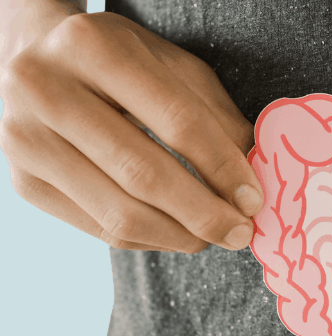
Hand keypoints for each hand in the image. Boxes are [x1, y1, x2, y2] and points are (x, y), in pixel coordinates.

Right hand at [0, 11, 262, 252]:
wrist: (38, 64)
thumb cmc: (121, 64)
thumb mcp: (174, 68)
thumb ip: (216, 116)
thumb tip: (252, 178)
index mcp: (92, 46)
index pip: (176, 120)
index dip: (222, 166)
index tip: (254, 200)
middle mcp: (45, 90)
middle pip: (143, 174)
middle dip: (204, 214)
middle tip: (241, 233)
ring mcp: (25, 141)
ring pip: (120, 213)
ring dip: (180, 236)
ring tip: (214, 237)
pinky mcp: (24, 184)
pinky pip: (101, 229)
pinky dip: (150, 240)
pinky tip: (178, 234)